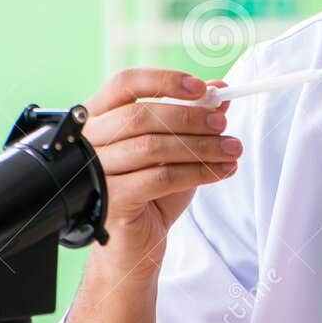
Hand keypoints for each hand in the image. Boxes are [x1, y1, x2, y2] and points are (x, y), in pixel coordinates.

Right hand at [82, 68, 241, 273]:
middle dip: (190, 118)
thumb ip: (192, 118)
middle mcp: (89, 142)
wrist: (136, 241)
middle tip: (223, 125)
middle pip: (140, 115)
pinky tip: (220, 172)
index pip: (124, 84)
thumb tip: (219, 92)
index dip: (163, 80)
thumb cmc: (151, 191)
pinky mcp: (111, 199)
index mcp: (100, 118)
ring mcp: (95, 171)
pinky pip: (159, 178)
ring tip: (232, 150)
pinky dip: (196, 172)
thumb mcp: (176, 149)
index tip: (201, 87)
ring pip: (152, 147)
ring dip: (201, 147)